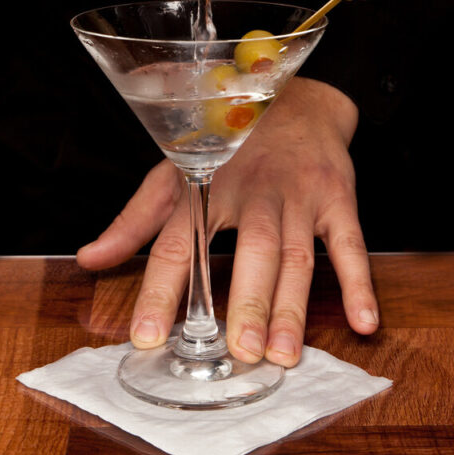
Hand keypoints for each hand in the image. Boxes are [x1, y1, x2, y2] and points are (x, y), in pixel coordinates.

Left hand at [77, 76, 378, 366]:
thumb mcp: (174, 170)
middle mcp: (253, 190)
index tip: (148, 336)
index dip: (160, 290)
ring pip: (296, 254)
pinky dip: (359, 282)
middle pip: (250, 249)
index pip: (176, 242)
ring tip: (284, 355)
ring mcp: (298, 194)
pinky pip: (350, 243)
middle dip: (245, 301)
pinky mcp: (337, 198)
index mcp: (204, 185)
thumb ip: (135, 220)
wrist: (295, 99)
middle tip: (239, 353)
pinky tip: (363, 322)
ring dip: (292, 306)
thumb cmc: (228, 144)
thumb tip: (90, 258)